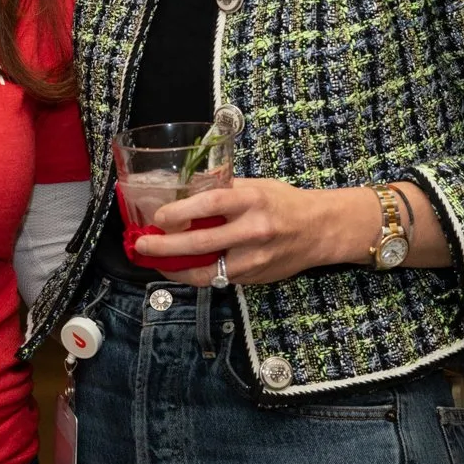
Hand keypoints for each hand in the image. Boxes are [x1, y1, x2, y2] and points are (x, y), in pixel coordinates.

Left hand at [132, 178, 372, 286]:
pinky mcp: (254, 277)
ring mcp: (255, 259)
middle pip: (202, 242)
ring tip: (152, 261)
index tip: (158, 216)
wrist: (322, 230)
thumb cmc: (284, 203)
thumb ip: (222, 188)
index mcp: (252, 200)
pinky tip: (178, 268)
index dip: (180, 212)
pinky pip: (218, 278)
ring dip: (174, 268)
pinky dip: (195, 274)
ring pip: (207, 270)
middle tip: (141, 245)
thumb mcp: (256, 186)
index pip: (210, 204)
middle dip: (165, 247)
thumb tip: (184, 189)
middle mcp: (253, 231)